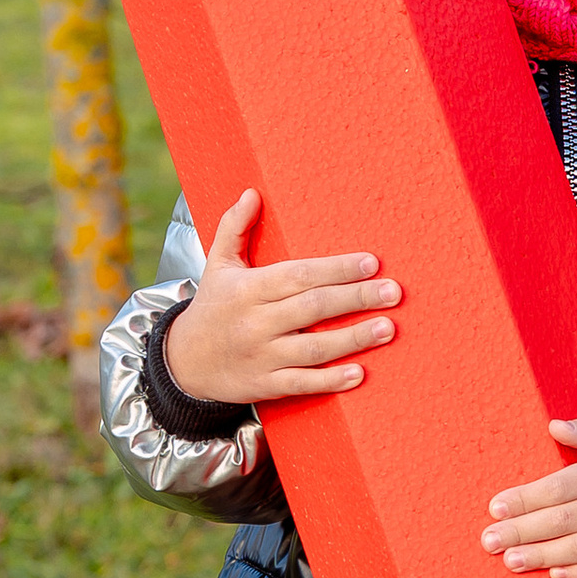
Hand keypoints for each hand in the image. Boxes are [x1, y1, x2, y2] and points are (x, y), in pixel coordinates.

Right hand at [164, 190, 398, 403]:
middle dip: (355, 298)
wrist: (183, 363)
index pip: (298, 275)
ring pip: (313, 348)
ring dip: (353, 339)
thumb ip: (234, 228)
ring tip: (388, 327)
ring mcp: (261, 356)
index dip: (336, 269)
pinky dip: (330, 380)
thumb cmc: (212, 308)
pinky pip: (302, 383)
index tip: (371, 262)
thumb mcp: (217, 265)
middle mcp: (255, 322)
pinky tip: (359, 374)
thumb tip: (251, 192)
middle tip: (393, 291)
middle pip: (313, 308)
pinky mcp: (265, 385)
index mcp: (247, 288)